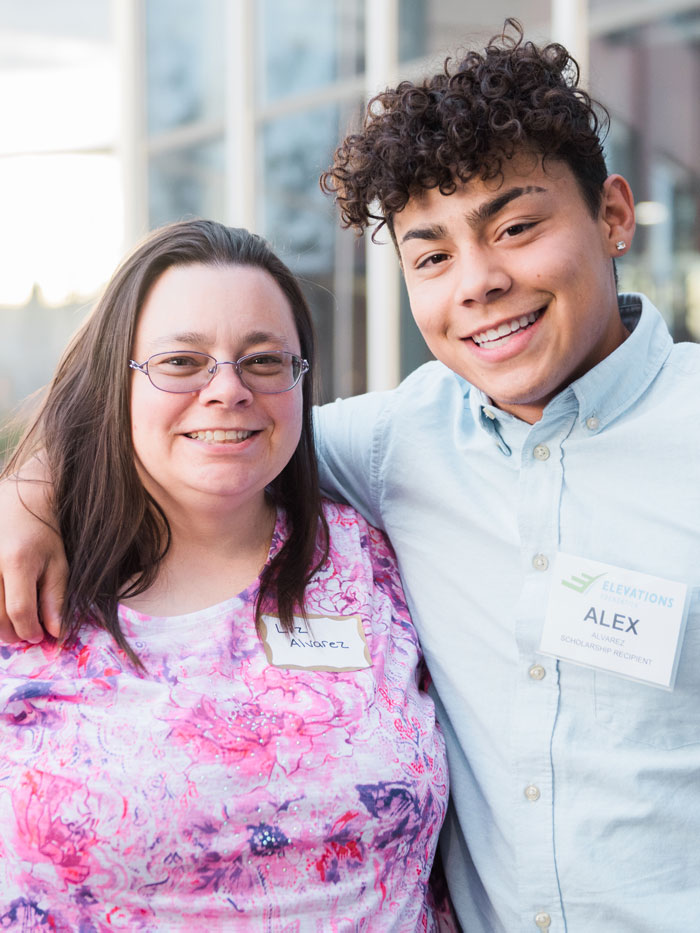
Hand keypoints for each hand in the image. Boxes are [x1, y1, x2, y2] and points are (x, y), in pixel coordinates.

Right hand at [0, 461, 66, 643]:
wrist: (19, 503)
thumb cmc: (43, 535)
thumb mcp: (58, 565)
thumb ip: (56, 599)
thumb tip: (56, 633)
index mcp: (17, 563)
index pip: (20, 612)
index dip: (31, 631)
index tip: (41, 635)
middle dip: (13, 633)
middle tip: (27, 633)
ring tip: (14, 622)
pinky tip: (4, 608)